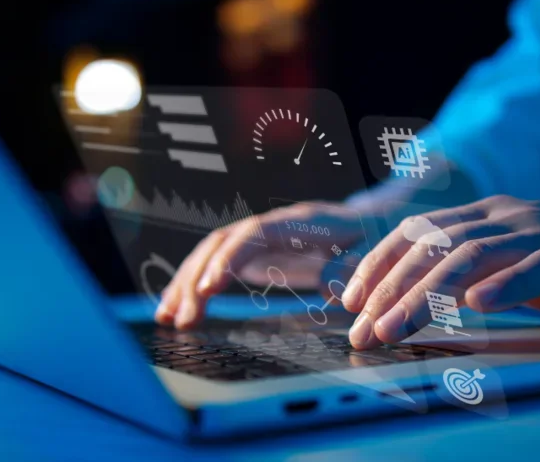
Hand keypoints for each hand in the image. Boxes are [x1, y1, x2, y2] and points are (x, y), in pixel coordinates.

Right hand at [155, 202, 369, 328]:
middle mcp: (272, 225)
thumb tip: (333, 290)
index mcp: (300, 222)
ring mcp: (260, 237)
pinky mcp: (256, 253)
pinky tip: (179, 308)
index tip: (209, 288)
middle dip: (196, 277)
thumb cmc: (372, 238)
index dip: (229, 259)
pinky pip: (218, 264)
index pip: (253, 234)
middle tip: (182, 317)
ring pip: (212, 252)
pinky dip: (196, 285)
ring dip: (186, 283)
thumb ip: (352, 268)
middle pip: (222, 242)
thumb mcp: (371, 251)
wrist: (372, 221)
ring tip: (167, 317)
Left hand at [341, 195, 539, 348]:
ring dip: (426, 294)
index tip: (351, 299)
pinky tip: (478, 307)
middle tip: (362, 327)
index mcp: (490, 214)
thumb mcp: (518, 259)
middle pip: (434, 245)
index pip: (418, 231)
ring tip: (396, 328)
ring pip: (471, 256)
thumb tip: (422, 295)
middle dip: (390, 287)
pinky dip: (503, 286)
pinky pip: (535, 268)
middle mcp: (509, 217)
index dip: (379, 263)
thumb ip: (476, 268)